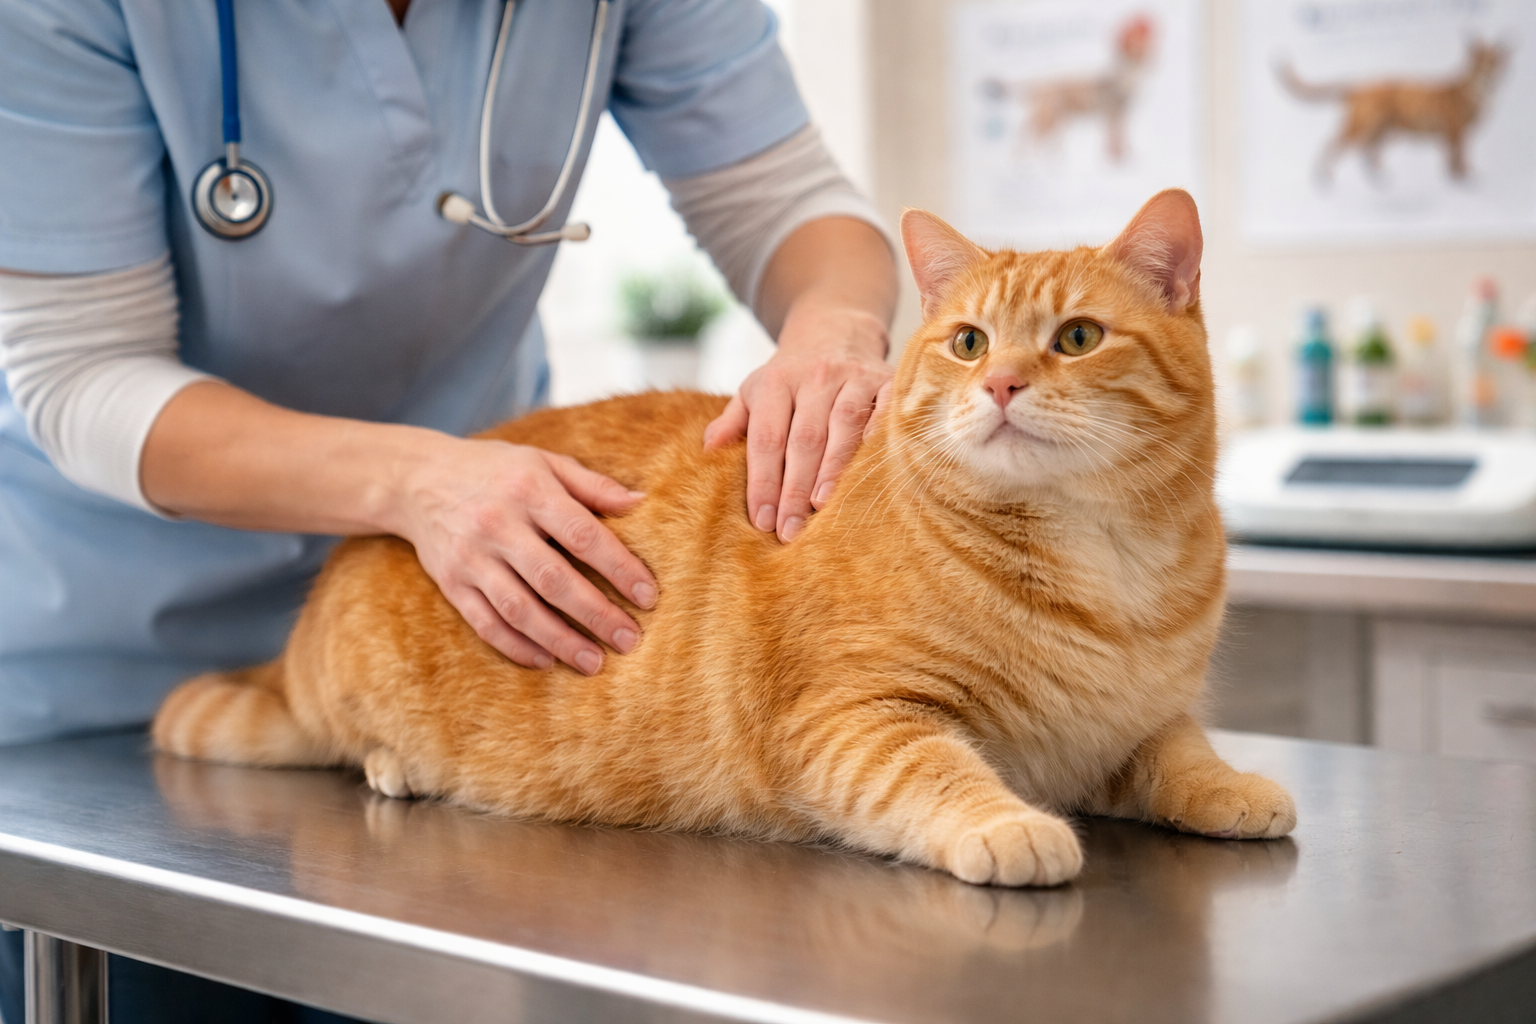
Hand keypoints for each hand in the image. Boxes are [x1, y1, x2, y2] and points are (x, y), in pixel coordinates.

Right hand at [391, 439, 657, 674]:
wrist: (417, 478)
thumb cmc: (495, 470)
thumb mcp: (544, 461)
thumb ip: (592, 484)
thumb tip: (642, 503)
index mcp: (529, 490)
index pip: (582, 533)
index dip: (618, 567)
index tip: (648, 596)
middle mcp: (498, 524)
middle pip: (552, 578)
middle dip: (594, 613)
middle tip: (630, 640)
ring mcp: (471, 557)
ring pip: (518, 608)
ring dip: (559, 640)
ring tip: (594, 662)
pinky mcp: (450, 582)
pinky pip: (485, 622)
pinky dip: (516, 646)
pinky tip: (546, 661)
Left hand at [703, 301, 891, 541]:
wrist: (836, 331)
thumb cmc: (790, 378)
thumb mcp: (755, 391)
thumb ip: (733, 421)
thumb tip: (707, 448)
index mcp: (775, 382)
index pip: (766, 438)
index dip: (763, 482)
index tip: (761, 521)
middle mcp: (814, 376)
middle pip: (803, 438)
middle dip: (795, 488)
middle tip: (790, 530)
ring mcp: (853, 376)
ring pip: (843, 426)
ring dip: (833, 470)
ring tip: (822, 508)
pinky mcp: (887, 379)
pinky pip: (885, 412)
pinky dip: (878, 441)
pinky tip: (871, 474)